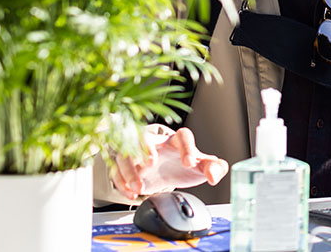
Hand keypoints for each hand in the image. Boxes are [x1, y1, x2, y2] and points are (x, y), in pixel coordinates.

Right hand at [112, 126, 228, 199]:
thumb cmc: (184, 162)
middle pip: (145, 138)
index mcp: (178, 141)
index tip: (190, 163)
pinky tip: (130, 193)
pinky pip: (116, 169)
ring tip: (138, 188)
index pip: (183, 137)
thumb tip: (214, 174)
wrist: (166, 167)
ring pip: (126, 154)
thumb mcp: (201, 166)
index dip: (186, 148)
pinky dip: (120, 182)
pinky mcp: (126, 165)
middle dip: (146, 149)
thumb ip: (214, 168)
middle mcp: (156, 143)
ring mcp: (137, 152)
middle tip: (151, 163)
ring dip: (129, 170)